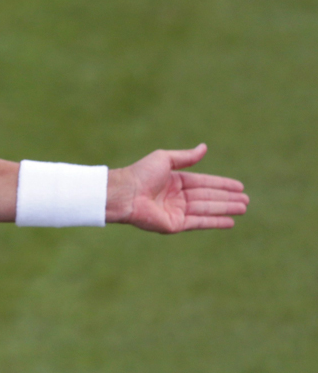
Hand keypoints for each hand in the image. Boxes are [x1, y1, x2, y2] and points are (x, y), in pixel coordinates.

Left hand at [106, 144, 247, 232]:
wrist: (125, 193)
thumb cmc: (141, 174)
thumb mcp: (165, 159)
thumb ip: (186, 157)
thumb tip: (204, 147)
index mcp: (174, 181)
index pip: (204, 183)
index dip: (222, 185)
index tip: (239, 186)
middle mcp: (176, 197)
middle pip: (208, 197)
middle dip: (227, 198)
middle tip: (247, 200)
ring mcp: (176, 212)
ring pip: (207, 209)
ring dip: (225, 209)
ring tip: (244, 208)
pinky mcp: (174, 225)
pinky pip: (199, 222)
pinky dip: (215, 222)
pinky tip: (230, 222)